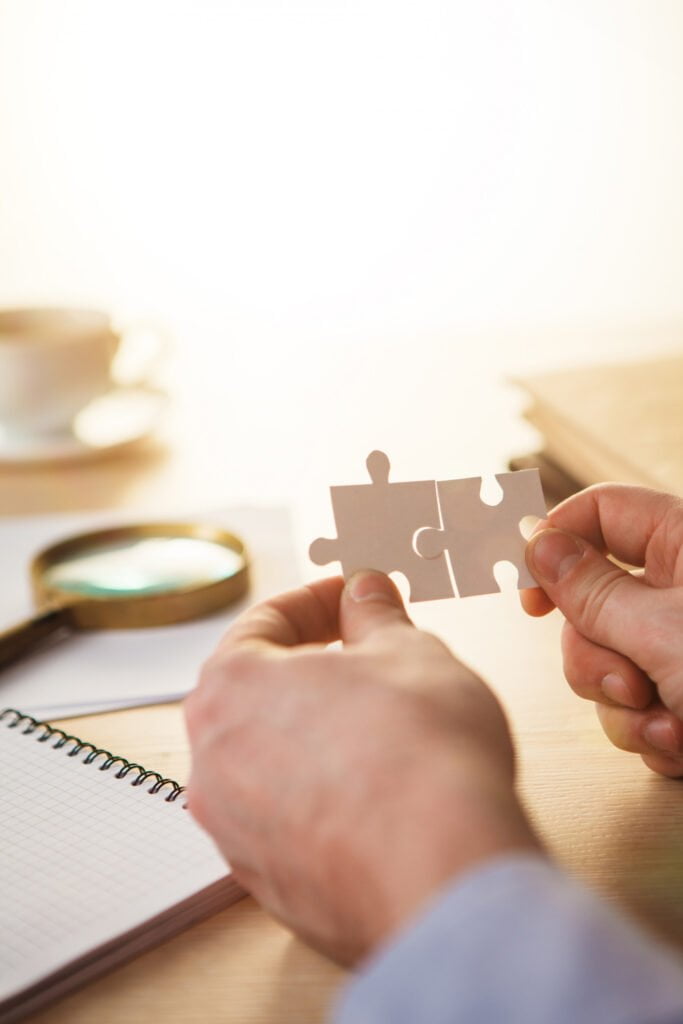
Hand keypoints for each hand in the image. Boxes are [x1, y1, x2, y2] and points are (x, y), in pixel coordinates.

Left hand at [185, 571, 539, 964]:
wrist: (441, 871)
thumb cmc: (419, 753)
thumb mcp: (408, 650)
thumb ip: (374, 615)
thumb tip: (365, 595)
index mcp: (229, 688)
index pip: (263, 623)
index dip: (316, 602)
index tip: (349, 598)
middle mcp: (212, 763)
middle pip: (256, 694)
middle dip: (311, 670)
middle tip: (366, 658)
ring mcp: (234, 832)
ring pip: (269, 763)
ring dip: (315, 737)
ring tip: (378, 728)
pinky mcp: (268, 884)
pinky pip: (289, 822)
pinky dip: (323, 799)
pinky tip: (376, 793)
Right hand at [523, 484, 682, 776]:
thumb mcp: (661, 634)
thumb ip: (587, 589)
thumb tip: (535, 538)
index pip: (601, 511)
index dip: (557, 544)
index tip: (528, 595)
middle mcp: (681, 590)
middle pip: (591, 600)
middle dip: (597, 656)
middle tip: (626, 683)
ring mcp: (682, 645)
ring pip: (606, 661)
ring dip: (626, 708)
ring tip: (671, 729)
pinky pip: (634, 705)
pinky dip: (651, 734)